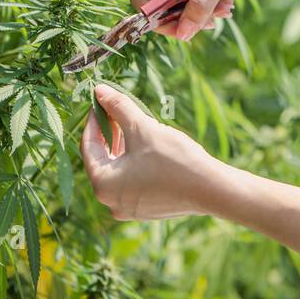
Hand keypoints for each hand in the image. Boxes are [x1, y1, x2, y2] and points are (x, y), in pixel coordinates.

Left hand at [80, 84, 220, 220]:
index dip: (94, 120)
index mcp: (102, 185)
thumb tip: (99, 89)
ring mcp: (129, 208)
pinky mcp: (146, 209)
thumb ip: (118, 107)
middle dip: (108, 133)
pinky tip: (147, 146)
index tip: (100, 102)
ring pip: (118, 170)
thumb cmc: (173, 159)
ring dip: (122, 146)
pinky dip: (134, 162)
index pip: (88, 147)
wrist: (211, 189)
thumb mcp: (142, 128)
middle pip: (102, 160)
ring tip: (132, 124)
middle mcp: (111, 202)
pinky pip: (132, 181)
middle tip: (116, 110)